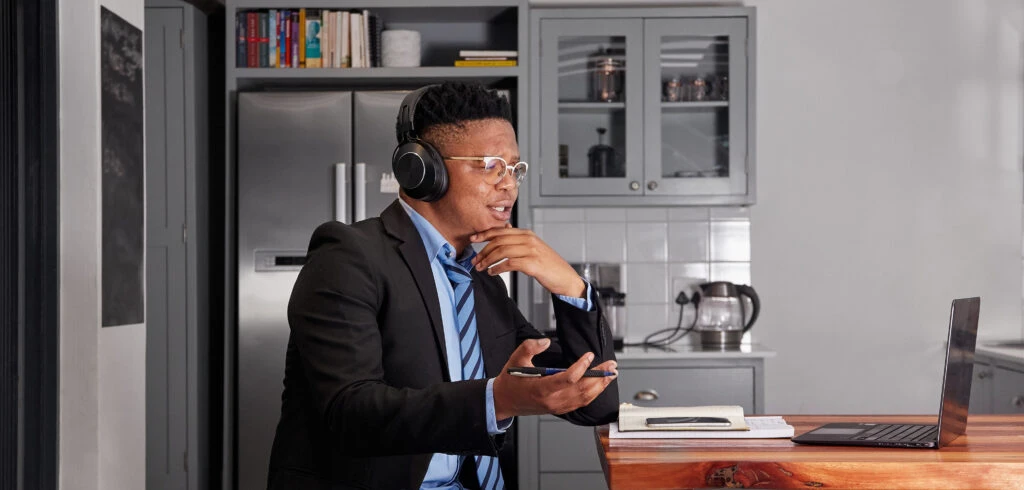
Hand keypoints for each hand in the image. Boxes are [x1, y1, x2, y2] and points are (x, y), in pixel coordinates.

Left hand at [470, 225, 585, 297]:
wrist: (565, 278)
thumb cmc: (548, 265)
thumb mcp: (534, 246)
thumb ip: (519, 237)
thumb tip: (506, 226)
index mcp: (527, 234)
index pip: (501, 230)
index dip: (484, 234)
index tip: (473, 239)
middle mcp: (529, 239)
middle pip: (499, 240)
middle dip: (483, 251)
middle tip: (474, 260)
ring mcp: (531, 250)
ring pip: (502, 251)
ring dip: (488, 260)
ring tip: (480, 268)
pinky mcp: (532, 263)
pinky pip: (509, 263)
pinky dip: (497, 268)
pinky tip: (492, 272)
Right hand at [492, 338, 616, 420]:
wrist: (504, 401)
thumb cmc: (510, 382)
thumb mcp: (515, 359)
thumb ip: (530, 347)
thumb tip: (546, 341)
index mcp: (541, 388)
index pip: (568, 378)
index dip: (582, 367)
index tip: (589, 355)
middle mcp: (552, 400)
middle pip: (582, 389)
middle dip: (599, 377)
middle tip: (611, 365)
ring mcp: (557, 406)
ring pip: (584, 398)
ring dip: (600, 386)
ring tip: (610, 374)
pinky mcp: (559, 409)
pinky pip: (581, 403)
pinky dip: (593, 394)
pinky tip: (599, 386)